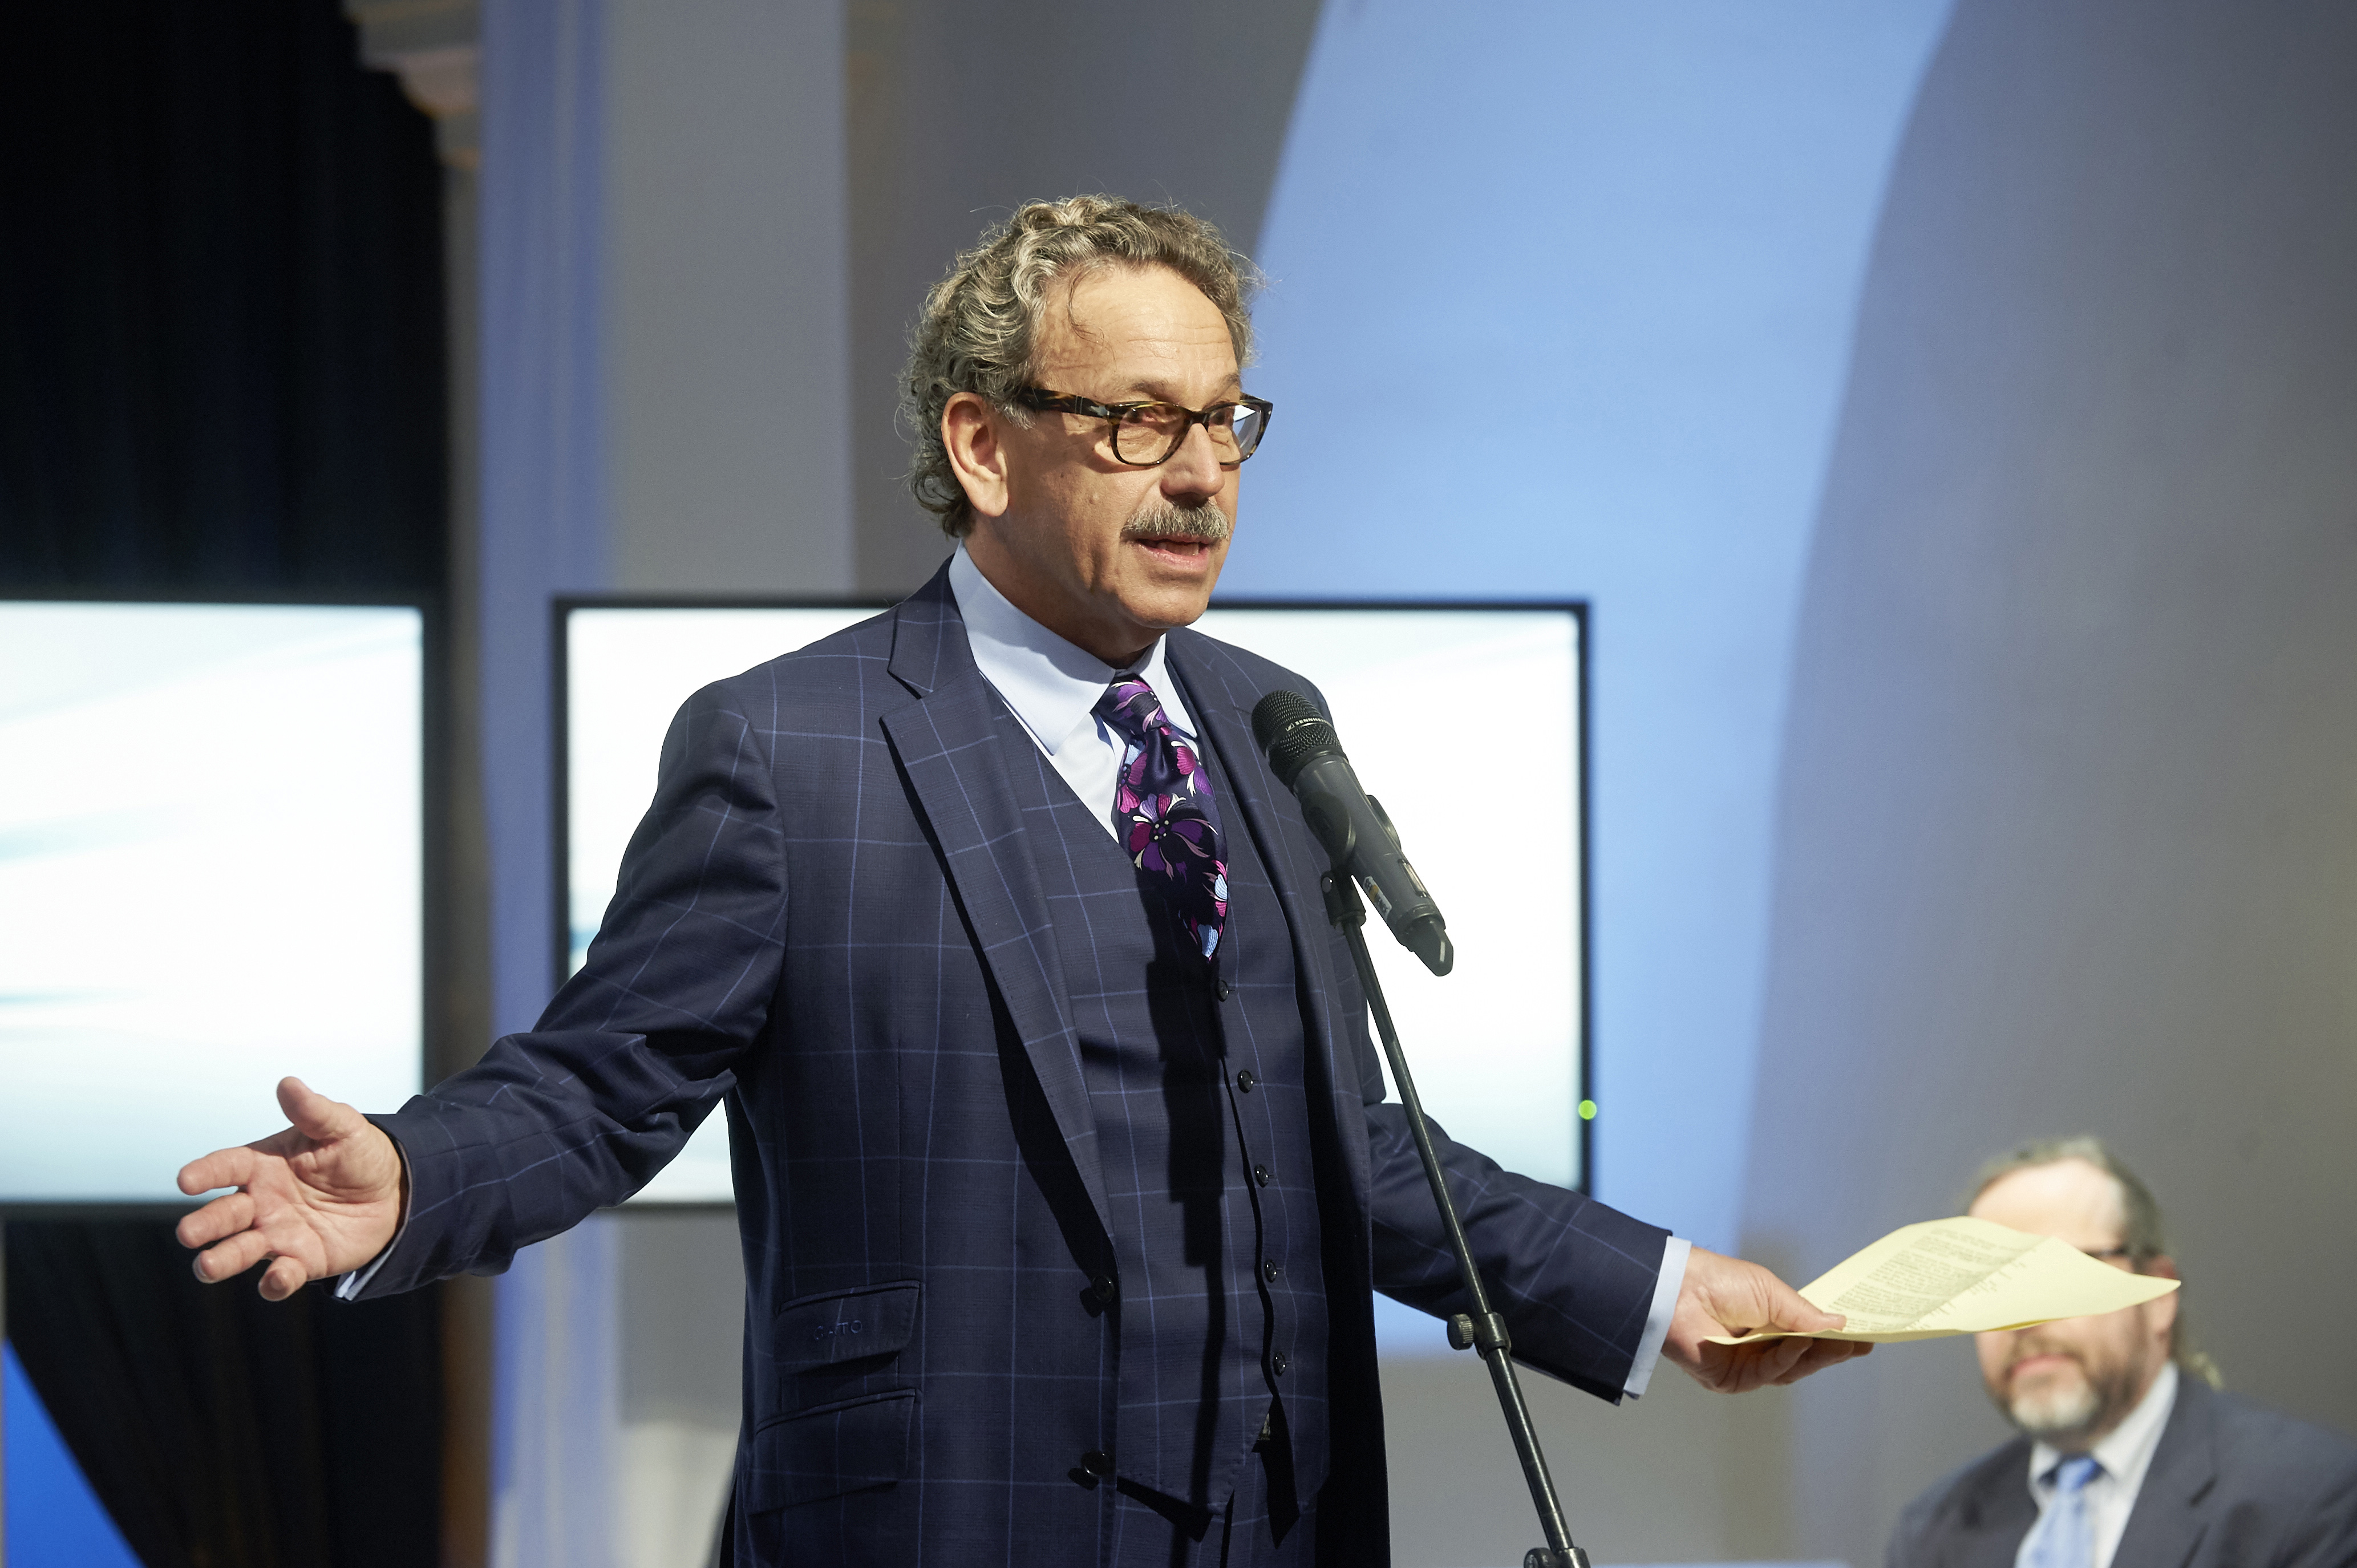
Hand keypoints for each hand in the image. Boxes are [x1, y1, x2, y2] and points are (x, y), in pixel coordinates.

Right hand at [176, 1077, 404, 1300]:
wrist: (394, 1192)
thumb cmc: (358, 1154)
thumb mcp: (342, 1128)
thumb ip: (314, 1111)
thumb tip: (288, 1083)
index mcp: (262, 1165)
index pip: (225, 1167)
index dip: (204, 1173)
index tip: (185, 1180)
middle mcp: (260, 1202)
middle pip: (223, 1214)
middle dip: (203, 1225)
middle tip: (188, 1233)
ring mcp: (276, 1234)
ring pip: (239, 1251)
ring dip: (221, 1260)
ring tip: (206, 1266)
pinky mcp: (300, 1261)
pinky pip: (281, 1276)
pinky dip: (276, 1281)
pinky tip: (278, 1279)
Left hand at [1663, 1245, 1872, 1392]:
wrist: (1678, 1288)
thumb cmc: (1719, 1281)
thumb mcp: (1770, 1292)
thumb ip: (1803, 1314)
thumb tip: (1839, 1324)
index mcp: (1768, 1323)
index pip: (1809, 1337)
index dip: (1835, 1340)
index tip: (1866, 1338)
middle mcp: (1759, 1347)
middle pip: (1803, 1358)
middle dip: (1832, 1352)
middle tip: (1859, 1346)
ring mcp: (1746, 1365)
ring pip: (1790, 1370)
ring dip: (1815, 1357)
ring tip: (1838, 1345)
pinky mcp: (1731, 1379)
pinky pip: (1765, 1374)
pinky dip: (1784, 1360)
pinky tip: (1798, 1345)